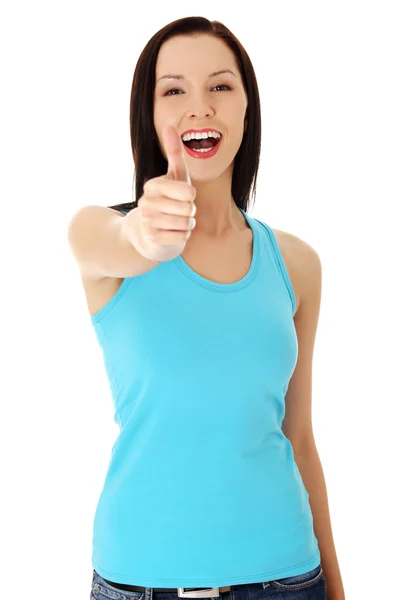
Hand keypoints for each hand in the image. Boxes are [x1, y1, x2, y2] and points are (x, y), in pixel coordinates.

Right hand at [126, 124, 196, 261]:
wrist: (149, 233)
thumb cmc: (168, 200)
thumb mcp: (173, 176)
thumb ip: (174, 152)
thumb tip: (170, 125)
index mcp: (152, 186)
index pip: (186, 191)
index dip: (190, 195)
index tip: (184, 195)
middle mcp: (147, 203)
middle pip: (188, 208)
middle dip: (190, 211)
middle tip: (181, 210)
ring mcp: (148, 222)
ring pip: (185, 224)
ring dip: (187, 224)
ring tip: (178, 221)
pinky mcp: (152, 240)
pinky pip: (181, 238)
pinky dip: (182, 237)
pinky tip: (173, 233)